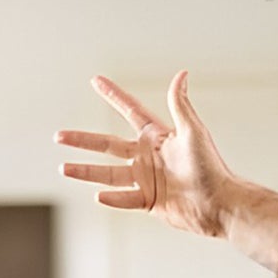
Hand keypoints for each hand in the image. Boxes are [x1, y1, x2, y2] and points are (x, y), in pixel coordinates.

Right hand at [56, 70, 235, 238]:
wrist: (218, 204)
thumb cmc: (210, 167)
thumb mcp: (193, 132)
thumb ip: (180, 105)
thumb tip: (182, 73)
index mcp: (156, 136)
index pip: (129, 111)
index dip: (112, 95)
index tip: (95, 80)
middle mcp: (147, 156)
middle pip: (107, 145)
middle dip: (82, 140)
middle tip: (59, 135)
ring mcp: (146, 179)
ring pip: (108, 174)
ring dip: (86, 171)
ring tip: (64, 167)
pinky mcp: (149, 201)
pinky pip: (125, 199)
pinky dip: (112, 199)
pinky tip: (96, 196)